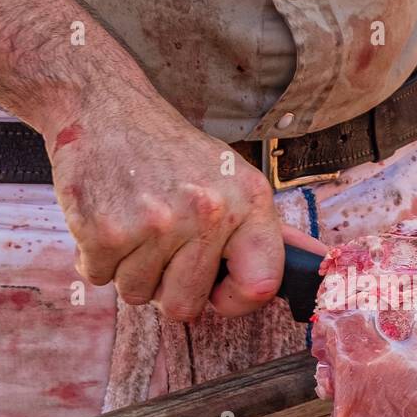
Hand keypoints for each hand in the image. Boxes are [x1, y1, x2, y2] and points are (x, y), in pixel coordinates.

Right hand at [48, 98, 282, 320]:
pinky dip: (96, 257)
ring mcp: (156, 221)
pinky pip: (99, 277)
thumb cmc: (172, 155)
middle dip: (166, 285)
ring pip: (137, 294)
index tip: (215, 287)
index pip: (260, 286)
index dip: (234, 300)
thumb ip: (265, 231)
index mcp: (249, 200)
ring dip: (129, 269)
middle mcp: (208, 211)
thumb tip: (319, 265)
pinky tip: (107, 216)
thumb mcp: (231, 180)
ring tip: (134, 222)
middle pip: (184, 306)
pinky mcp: (106, 228)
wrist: (106, 110)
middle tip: (160, 240)